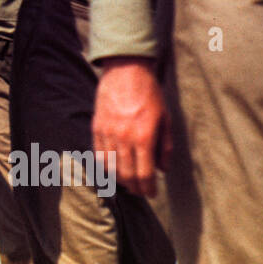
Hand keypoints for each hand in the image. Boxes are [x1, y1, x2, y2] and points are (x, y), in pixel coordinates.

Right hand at [91, 57, 170, 197]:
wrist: (126, 70)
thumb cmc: (149, 93)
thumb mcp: (165, 118)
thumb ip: (166, 146)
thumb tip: (163, 169)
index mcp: (144, 136)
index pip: (145, 173)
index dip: (148, 188)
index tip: (151, 193)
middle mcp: (124, 137)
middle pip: (126, 174)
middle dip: (134, 187)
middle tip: (140, 191)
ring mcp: (108, 133)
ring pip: (110, 167)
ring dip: (119, 179)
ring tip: (127, 182)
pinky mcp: (97, 127)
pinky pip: (98, 154)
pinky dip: (105, 166)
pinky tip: (113, 168)